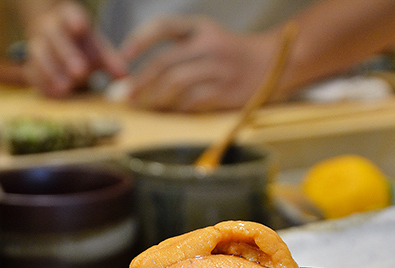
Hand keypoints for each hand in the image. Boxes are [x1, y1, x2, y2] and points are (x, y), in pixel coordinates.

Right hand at [21, 0, 126, 96]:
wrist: (54, 42)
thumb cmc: (81, 46)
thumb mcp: (97, 49)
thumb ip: (110, 61)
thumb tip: (124, 76)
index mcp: (67, 18)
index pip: (69, 15)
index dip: (74, 20)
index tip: (81, 27)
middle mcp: (49, 29)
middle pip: (55, 38)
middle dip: (67, 54)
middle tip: (80, 72)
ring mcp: (37, 45)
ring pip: (40, 54)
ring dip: (51, 71)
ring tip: (65, 88)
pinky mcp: (30, 63)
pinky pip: (32, 71)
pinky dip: (41, 83)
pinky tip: (53, 95)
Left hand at [120, 16, 281, 111]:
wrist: (272, 64)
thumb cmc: (229, 55)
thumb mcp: (207, 38)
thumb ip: (177, 51)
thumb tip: (138, 78)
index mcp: (201, 27)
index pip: (164, 26)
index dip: (140, 39)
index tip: (122, 55)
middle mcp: (209, 44)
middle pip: (165, 62)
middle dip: (140, 81)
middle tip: (123, 96)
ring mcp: (219, 68)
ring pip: (176, 85)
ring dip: (154, 98)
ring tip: (141, 107)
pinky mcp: (225, 91)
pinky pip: (192, 102)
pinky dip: (175, 109)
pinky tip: (166, 113)